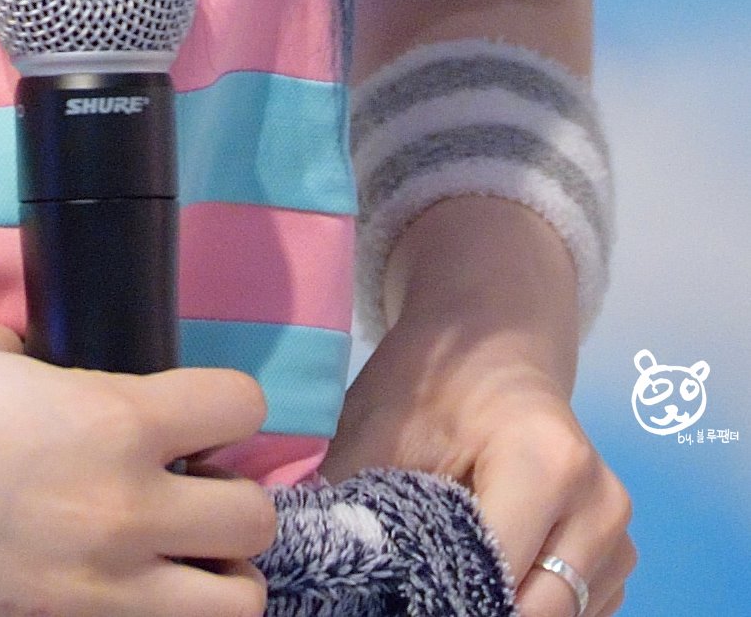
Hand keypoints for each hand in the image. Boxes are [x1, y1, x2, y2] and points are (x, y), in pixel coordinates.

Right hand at [0, 321, 275, 616]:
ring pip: (234, 606)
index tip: (195, 406)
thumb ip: (41, 361)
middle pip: (255, 519)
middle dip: (231, 495)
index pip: (238, 407)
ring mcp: (94, 592)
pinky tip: (113, 586)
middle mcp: (122, 513)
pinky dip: (153, 615)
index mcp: (109, 420)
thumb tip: (58, 371)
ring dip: (217, 575)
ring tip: (172, 552)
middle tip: (186, 483)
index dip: (224, 402)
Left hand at [322, 200, 633, 616]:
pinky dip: (527, 609)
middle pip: (534, 613)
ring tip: (443, 577)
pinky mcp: (617, 558)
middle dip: (468, 608)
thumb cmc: (433, 378)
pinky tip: (483, 578)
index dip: (434, 598)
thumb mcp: (379, 427)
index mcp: (547, 464)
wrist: (496, 340)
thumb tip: (313, 566)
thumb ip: (351, 502)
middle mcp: (600, 506)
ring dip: (499, 610)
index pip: (492, 577)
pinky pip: (575, 616)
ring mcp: (617, 537)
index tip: (388, 591)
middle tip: (409, 592)